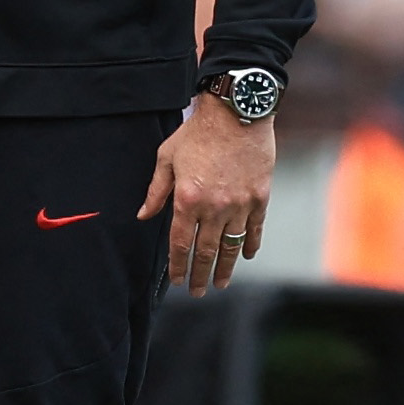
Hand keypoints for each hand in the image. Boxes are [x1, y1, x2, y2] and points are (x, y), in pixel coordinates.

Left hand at [140, 101, 275, 294]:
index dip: (178, 265)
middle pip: (206, 251)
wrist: (236, 112)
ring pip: (231, 245)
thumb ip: (155, 191)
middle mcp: (214, 207)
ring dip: (225, 268)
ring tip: (221, 283)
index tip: (177, 280)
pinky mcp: (260, 197)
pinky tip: (245, 256)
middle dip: (201, 275)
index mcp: (187, 199)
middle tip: (198, 292)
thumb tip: (143, 216)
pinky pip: (255, 229)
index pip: (180, 243)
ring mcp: (239, 204)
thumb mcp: (166, 158)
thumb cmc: (197, 132)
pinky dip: (250, 245)